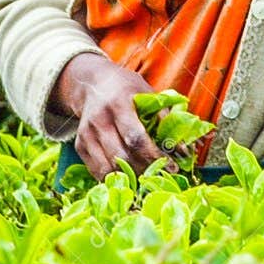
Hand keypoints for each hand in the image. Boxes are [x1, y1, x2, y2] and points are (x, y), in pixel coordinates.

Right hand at [53, 53, 161, 180]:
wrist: (93, 84)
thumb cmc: (127, 90)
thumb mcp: (147, 94)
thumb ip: (164, 119)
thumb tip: (183, 150)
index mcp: (118, 104)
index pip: (135, 137)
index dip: (154, 156)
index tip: (172, 167)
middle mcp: (99, 120)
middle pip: (121, 156)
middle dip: (145, 170)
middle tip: (161, 175)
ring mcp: (86, 134)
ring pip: (108, 168)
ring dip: (130, 178)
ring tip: (147, 178)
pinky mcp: (80, 145)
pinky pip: (97, 171)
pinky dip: (114, 178)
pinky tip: (130, 177)